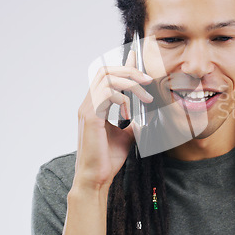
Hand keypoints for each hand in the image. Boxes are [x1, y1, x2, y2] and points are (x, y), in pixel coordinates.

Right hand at [73, 49, 153, 191]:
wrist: (97, 179)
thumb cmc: (108, 159)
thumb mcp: (126, 136)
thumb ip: (132, 123)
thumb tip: (145, 117)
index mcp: (95, 105)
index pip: (107, 76)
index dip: (123, 65)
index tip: (137, 56)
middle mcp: (88, 104)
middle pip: (106, 71)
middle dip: (129, 70)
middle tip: (148, 80)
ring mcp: (87, 109)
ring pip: (106, 78)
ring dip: (129, 83)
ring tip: (146, 97)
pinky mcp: (90, 117)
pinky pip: (105, 94)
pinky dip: (121, 98)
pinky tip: (129, 112)